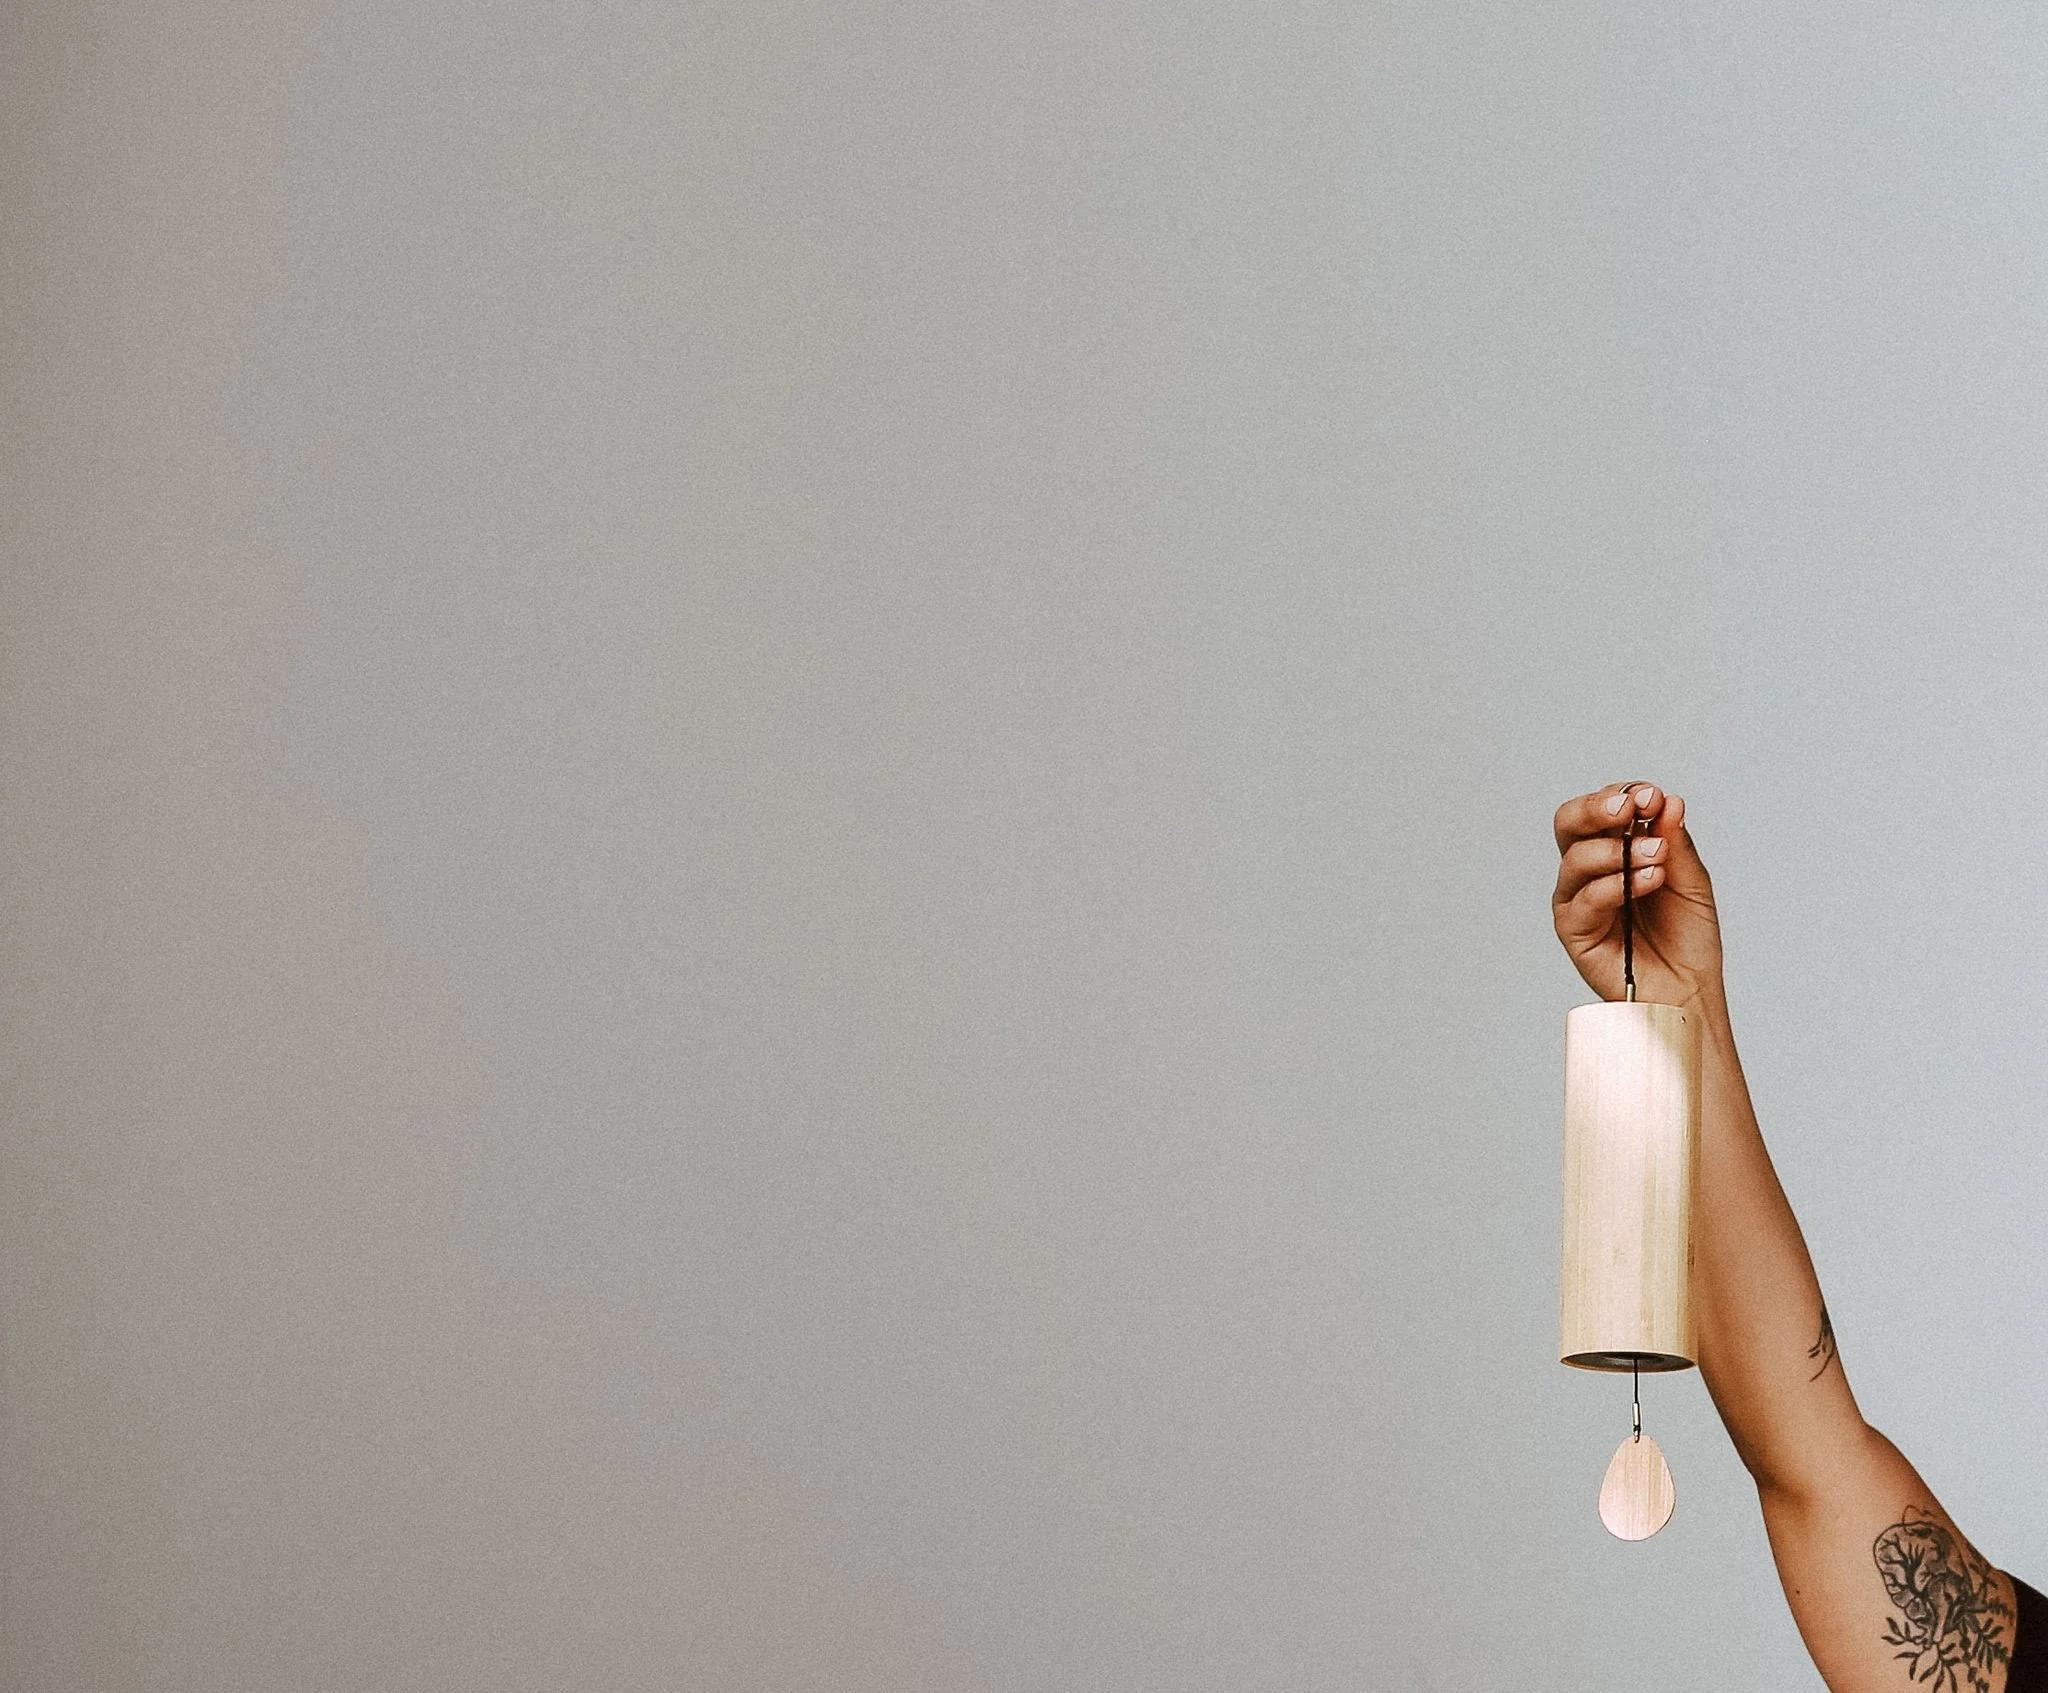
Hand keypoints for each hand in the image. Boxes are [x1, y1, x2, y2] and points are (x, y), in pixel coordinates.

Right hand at [1552, 782, 1724, 1008]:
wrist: (1689, 990)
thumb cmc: (1687, 938)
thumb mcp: (1691, 881)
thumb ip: (1675, 843)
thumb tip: (1668, 802)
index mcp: (1612, 850)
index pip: (1601, 809)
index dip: (1622, 795)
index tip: (1653, 796)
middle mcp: (1588, 870)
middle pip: (1568, 822)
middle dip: (1597, 807)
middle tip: (1630, 808)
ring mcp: (1577, 899)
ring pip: (1575, 858)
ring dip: (1618, 850)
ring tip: (1655, 857)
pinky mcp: (1574, 931)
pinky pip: (1584, 899)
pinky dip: (1617, 885)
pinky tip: (1648, 881)